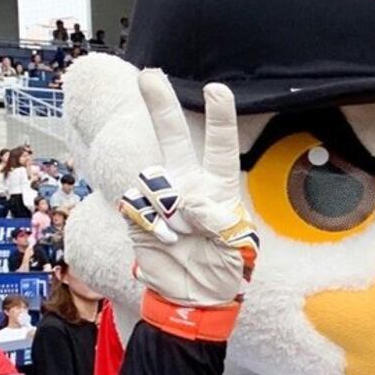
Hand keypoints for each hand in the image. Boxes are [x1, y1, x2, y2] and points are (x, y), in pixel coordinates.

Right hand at [119, 72, 257, 308]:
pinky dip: (153, 224)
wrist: (192, 299)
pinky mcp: (138, 216)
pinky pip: (138, 206)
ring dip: (167, 205)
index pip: (219, 146)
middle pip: (172, 137)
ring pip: (152, 178)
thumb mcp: (236, 246)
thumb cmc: (223, 270)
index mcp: (217, 187)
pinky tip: (167, 241)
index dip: (219, 117)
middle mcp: (186, 184)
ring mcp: (160, 199)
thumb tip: (191, 202)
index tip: (216, 89)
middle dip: (160, 105)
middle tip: (151, 75)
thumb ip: (219, 220)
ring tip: (183, 235)